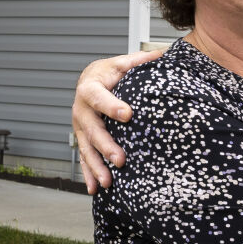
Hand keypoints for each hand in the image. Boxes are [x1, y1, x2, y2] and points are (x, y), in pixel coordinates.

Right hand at [72, 50, 162, 192]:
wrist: (89, 81)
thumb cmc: (109, 73)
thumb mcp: (122, 63)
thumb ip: (139, 61)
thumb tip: (162, 53)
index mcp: (90, 88)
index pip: (100, 98)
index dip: (112, 106)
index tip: (128, 115)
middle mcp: (81, 110)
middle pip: (92, 130)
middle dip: (106, 146)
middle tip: (121, 160)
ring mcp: (80, 128)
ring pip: (86, 149)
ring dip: (96, 167)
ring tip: (108, 182)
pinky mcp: (82, 140)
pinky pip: (84, 159)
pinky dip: (89, 175)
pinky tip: (95, 190)